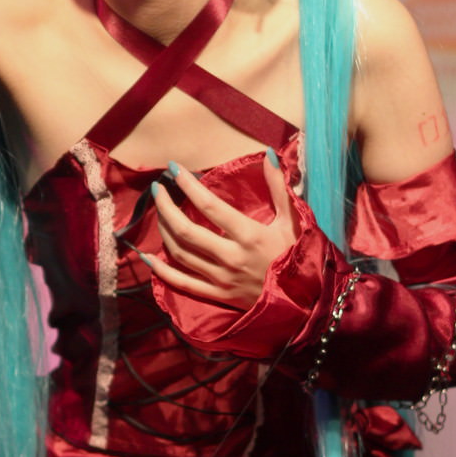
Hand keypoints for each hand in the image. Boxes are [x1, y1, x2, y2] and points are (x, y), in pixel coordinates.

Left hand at [145, 154, 298, 308]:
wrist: (307, 301)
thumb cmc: (299, 256)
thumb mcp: (293, 220)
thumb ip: (279, 187)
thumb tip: (270, 154)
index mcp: (249, 236)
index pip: (210, 207)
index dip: (189, 186)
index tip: (174, 169)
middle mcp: (231, 258)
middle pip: (186, 231)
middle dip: (166, 207)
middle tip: (157, 189)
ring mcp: (221, 279)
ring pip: (180, 254)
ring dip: (164, 231)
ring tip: (159, 212)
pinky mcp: (218, 296)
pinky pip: (183, 284)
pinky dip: (162, 271)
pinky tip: (148, 257)